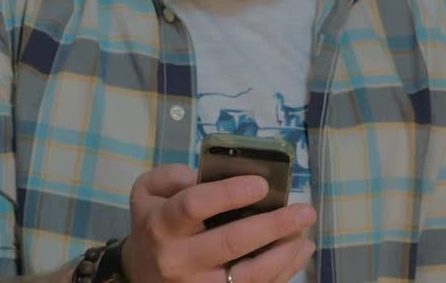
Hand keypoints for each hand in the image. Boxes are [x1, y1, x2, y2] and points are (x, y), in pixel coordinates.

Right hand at [122, 164, 315, 282]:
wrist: (140, 273)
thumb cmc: (154, 222)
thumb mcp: (149, 191)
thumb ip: (175, 175)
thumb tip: (219, 174)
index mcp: (162, 225)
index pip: (195, 205)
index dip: (230, 193)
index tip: (262, 184)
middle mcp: (178, 259)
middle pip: (230, 242)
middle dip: (273, 225)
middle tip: (305, 210)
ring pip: (248, 275)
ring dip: (284, 253)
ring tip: (304, 232)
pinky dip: (282, 271)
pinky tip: (299, 251)